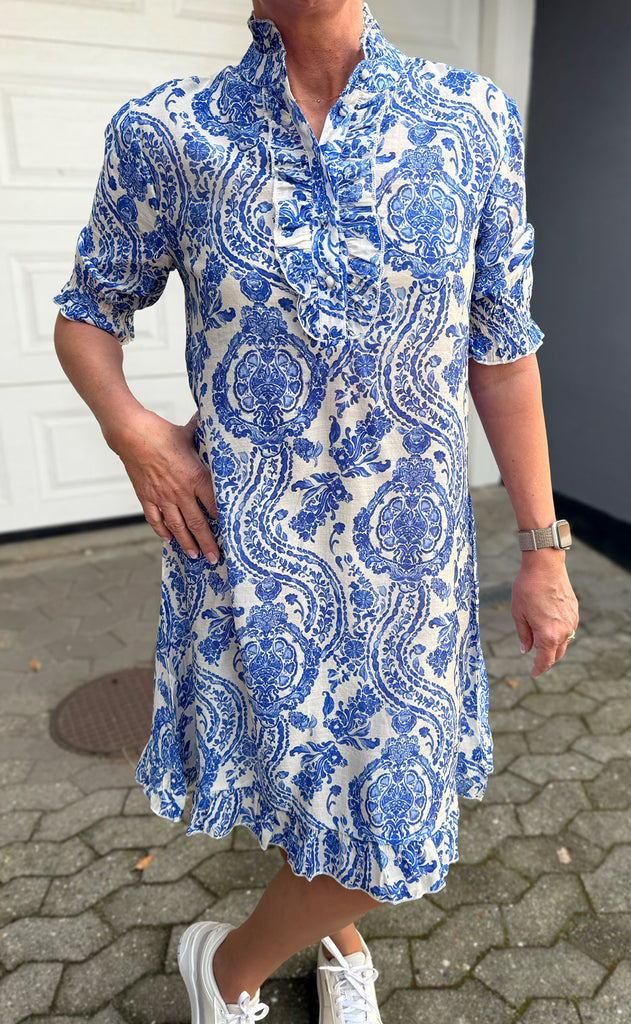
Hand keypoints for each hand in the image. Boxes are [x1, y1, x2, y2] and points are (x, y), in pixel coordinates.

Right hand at [104, 408, 220, 563]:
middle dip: (208, 543)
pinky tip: (168, 539)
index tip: (230, 534)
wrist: (131, 434)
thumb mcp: (188, 433)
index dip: (223, 521)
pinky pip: (156, 519)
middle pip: (198, 523)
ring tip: (195, 556)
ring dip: (187, 543)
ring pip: (178, 526)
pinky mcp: (146, 497)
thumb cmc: (161, 432)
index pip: (214, 505)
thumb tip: (212, 422)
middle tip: (215, 559)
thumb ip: (202, 434)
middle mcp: (181, 492)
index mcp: (196, 477)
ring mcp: (162, 497)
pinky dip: (162, 531)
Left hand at [511, 550, 578, 677]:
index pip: (545, 660)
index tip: (533, 674)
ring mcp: (571, 621)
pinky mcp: (574, 611)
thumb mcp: (518, 613)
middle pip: (557, 653)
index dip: (538, 669)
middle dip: (547, 659)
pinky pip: (568, 628)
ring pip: (564, 641)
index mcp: (547, 635)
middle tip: (536, 660)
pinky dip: (559, 632)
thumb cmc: (527, 588)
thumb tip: (525, 650)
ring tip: (541, 641)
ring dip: (554, 645)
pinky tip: (549, 625)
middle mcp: (563, 631)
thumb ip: (524, 635)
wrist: (545, 566)